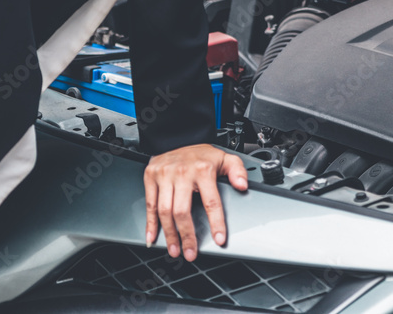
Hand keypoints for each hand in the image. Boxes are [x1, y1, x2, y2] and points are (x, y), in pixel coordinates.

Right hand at [144, 144, 247, 260]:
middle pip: (183, 211)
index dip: (216, 223)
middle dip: (187, 235)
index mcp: (203, 169)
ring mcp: (165, 175)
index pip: (211, 201)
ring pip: (165, 211)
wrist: (177, 139)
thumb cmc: (201, 154)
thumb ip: (237, 171)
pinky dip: (149, 223)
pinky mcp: (151, 177)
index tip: (219, 239)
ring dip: (169, 234)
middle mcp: (182, 172)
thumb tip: (242, 185)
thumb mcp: (224, 158)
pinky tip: (153, 237)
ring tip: (175, 249)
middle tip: (191, 252)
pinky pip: (150, 204)